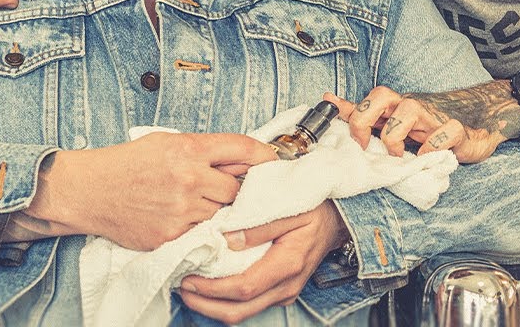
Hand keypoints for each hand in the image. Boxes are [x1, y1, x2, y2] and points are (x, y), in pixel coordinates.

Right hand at [27, 132, 277, 251]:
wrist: (90, 190)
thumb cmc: (128, 163)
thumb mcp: (167, 142)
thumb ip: (204, 150)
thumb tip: (242, 158)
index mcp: (189, 148)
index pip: (243, 148)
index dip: (264, 155)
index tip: (272, 161)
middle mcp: (189, 178)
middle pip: (237, 188)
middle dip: (236, 190)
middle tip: (228, 190)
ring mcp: (181, 209)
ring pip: (221, 214)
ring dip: (217, 211)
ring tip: (198, 204)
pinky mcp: (172, 235)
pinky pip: (201, 234)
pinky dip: (198, 228)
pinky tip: (183, 219)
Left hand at [177, 201, 346, 323]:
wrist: (338, 217)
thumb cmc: (314, 207)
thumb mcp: (289, 206)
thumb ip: (259, 224)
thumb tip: (226, 239)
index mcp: (288, 264)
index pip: (243, 288)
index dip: (212, 289)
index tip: (188, 277)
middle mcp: (286, 285)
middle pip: (238, 311)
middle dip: (204, 304)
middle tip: (181, 286)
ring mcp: (284, 291)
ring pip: (242, 313)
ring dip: (212, 305)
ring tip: (189, 286)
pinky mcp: (280, 291)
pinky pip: (249, 305)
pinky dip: (225, 300)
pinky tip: (210, 284)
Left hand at [326, 86, 506, 163]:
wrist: (477, 124)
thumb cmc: (430, 126)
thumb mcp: (395, 122)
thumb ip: (363, 114)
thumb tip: (330, 101)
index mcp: (396, 108)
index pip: (368, 98)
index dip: (349, 109)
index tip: (336, 120)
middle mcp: (411, 107)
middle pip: (381, 95)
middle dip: (366, 119)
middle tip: (366, 145)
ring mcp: (433, 116)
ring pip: (408, 108)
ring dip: (396, 135)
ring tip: (398, 156)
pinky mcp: (456, 129)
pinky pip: (443, 133)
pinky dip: (433, 147)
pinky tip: (428, 157)